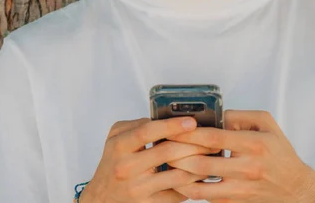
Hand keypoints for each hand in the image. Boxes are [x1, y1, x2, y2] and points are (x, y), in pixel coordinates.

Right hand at [80, 117, 219, 202]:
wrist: (100, 200)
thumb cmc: (113, 163)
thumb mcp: (116, 139)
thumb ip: (136, 125)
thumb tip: (166, 119)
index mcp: (119, 146)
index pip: (147, 131)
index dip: (172, 125)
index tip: (192, 121)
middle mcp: (126, 168)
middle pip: (168, 152)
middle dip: (195, 145)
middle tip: (213, 141)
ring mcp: (137, 189)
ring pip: (178, 176)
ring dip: (199, 166)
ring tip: (213, 158)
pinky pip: (177, 195)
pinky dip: (192, 185)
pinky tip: (201, 177)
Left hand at [168, 110, 314, 202]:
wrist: (294, 187)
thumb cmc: (279, 152)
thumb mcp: (267, 124)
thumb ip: (240, 116)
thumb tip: (214, 116)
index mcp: (255, 144)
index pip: (215, 138)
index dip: (190, 133)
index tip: (173, 128)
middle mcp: (248, 168)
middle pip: (202, 163)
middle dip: (177, 155)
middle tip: (162, 147)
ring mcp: (241, 188)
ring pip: (200, 186)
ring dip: (179, 176)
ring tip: (166, 165)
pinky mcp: (236, 202)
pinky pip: (206, 198)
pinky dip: (190, 190)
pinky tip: (180, 180)